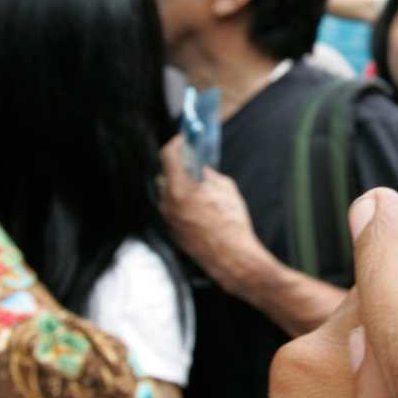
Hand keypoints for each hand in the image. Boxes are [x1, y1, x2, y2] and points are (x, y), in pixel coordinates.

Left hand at [158, 135, 263, 292]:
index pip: (168, 155)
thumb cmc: (232, 224)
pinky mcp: (172, 231)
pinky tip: (200, 208)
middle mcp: (168, 202)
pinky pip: (173, 210)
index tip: (183, 140)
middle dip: (178, 168)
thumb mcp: (226, 189)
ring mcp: (168, 218)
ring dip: (180, 187)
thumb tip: (202, 171)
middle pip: (166, 175)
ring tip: (199, 190)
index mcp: (180, 188)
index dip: (176, 144)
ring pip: (168, 194)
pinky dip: (182, 204)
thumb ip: (209, 176)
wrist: (231, 257)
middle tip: (193, 165)